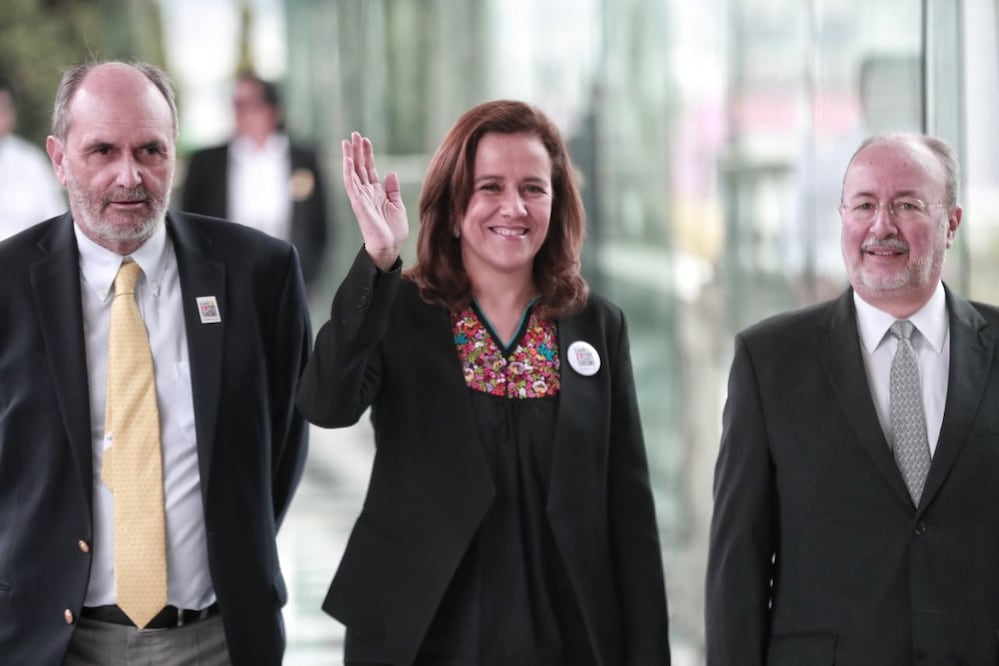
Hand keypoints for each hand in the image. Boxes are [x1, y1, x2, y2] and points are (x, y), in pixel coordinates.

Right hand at [342, 132, 408, 270]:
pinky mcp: (358, 204)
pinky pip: (351, 185)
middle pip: (359, 167)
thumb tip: (390, 172)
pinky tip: (346, 159)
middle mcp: (366, 193)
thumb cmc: (393, 231)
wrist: (390, 247)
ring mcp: (361, 198)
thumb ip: (393, 189)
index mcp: (376, 193)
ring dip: (349, 157)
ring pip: (353, 173)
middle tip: (354, 134)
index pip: (369, 169)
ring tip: (347, 141)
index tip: (365, 140)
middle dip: (356, 151)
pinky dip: (348, 172)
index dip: (367, 154)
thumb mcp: (397, 205)